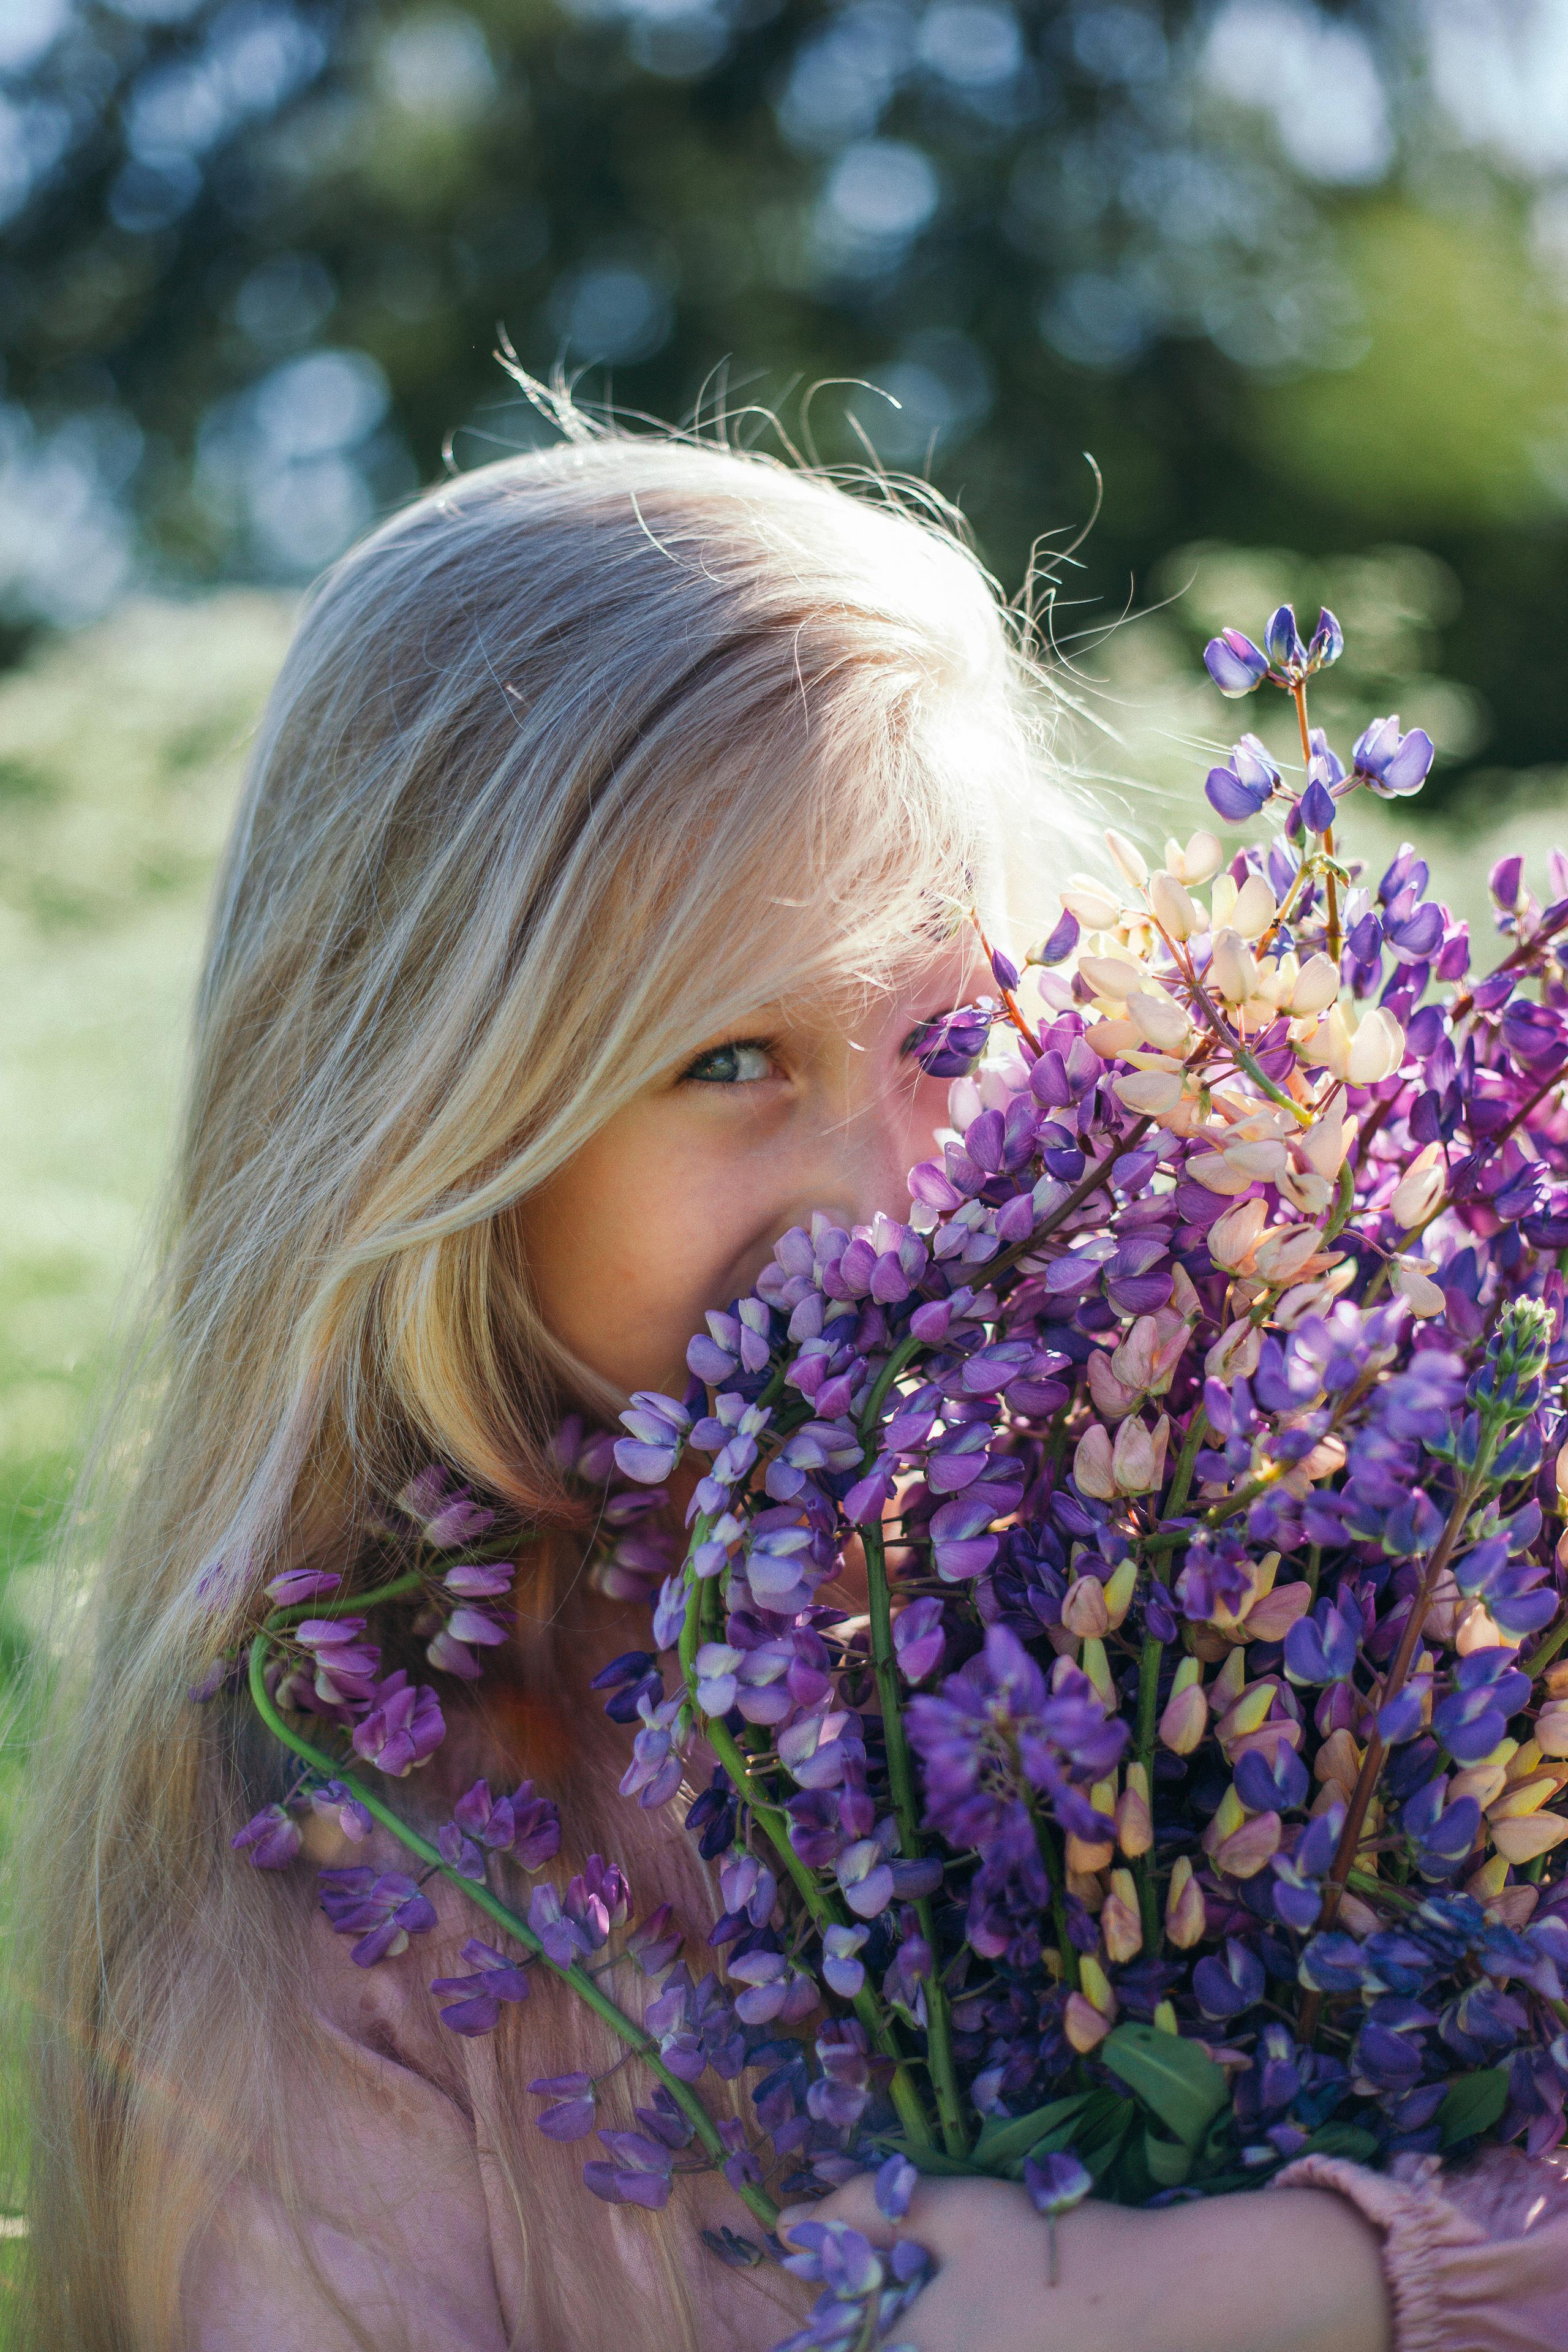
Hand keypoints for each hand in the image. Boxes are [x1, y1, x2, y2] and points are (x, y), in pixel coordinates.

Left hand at [778, 2172, 1390, 2351]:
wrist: (1160, 2297)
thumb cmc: (1051, 2245)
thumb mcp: (959, 2211)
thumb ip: (871, 2209)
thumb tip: (789, 2219)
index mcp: (916, 2350)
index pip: (839, 2340)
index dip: (822, 2323)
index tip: (818, 2292)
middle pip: (879, 2349)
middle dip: (862, 2324)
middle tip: (870, 2295)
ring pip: (918, 2350)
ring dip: (908, 2330)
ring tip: (926, 2302)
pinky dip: (943, 2338)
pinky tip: (976, 2313)